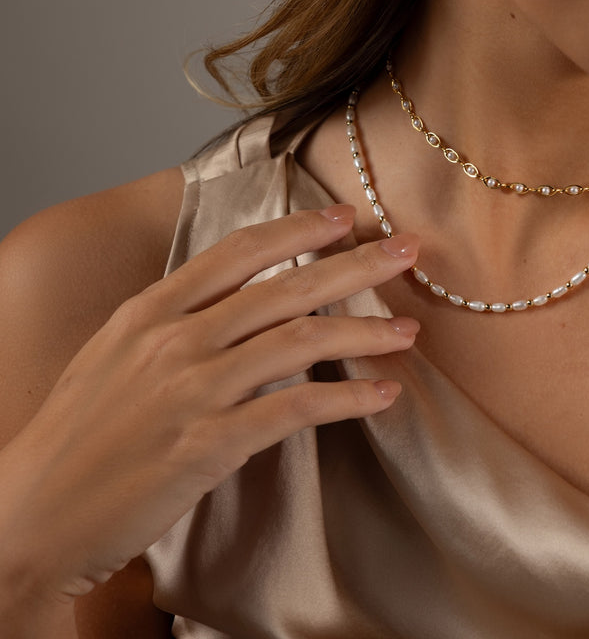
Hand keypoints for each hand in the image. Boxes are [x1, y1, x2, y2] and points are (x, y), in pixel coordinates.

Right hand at [0, 204, 417, 605]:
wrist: (30, 516)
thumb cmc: (74, 437)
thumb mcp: (112, 355)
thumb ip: (171, 320)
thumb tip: (232, 299)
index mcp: (151, 310)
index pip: (240, 250)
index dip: (300, 227)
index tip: (346, 215)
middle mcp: (175, 338)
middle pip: (286, 286)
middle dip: (356, 264)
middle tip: (407, 251)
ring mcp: (193, 390)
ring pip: (301, 341)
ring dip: (365, 331)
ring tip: (409, 332)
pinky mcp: (209, 444)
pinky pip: (296, 408)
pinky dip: (348, 398)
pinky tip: (382, 395)